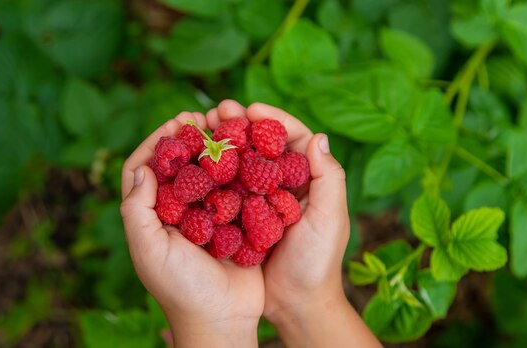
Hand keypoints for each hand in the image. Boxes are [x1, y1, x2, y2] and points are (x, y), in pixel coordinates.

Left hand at [120, 110, 262, 347]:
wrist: (222, 318)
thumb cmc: (180, 288)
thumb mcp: (148, 251)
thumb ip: (137, 211)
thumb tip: (141, 168)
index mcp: (153, 216)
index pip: (144, 169)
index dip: (155, 142)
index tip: (175, 123)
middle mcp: (178, 211)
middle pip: (177, 164)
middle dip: (187, 137)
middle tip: (202, 117)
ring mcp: (207, 215)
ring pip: (207, 171)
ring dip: (214, 146)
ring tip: (226, 126)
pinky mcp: (235, 221)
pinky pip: (235, 187)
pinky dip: (240, 167)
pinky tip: (250, 151)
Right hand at [208, 101, 379, 346]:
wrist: (296, 304)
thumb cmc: (317, 263)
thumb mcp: (329, 220)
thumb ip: (328, 179)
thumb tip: (319, 136)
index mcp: (310, 181)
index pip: (293, 138)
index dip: (272, 120)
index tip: (249, 108)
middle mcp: (286, 185)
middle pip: (264, 145)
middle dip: (242, 125)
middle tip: (218, 110)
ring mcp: (263, 200)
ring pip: (243, 162)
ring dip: (226, 143)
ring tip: (203, 128)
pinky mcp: (244, 217)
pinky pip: (229, 188)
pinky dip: (215, 173)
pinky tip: (197, 162)